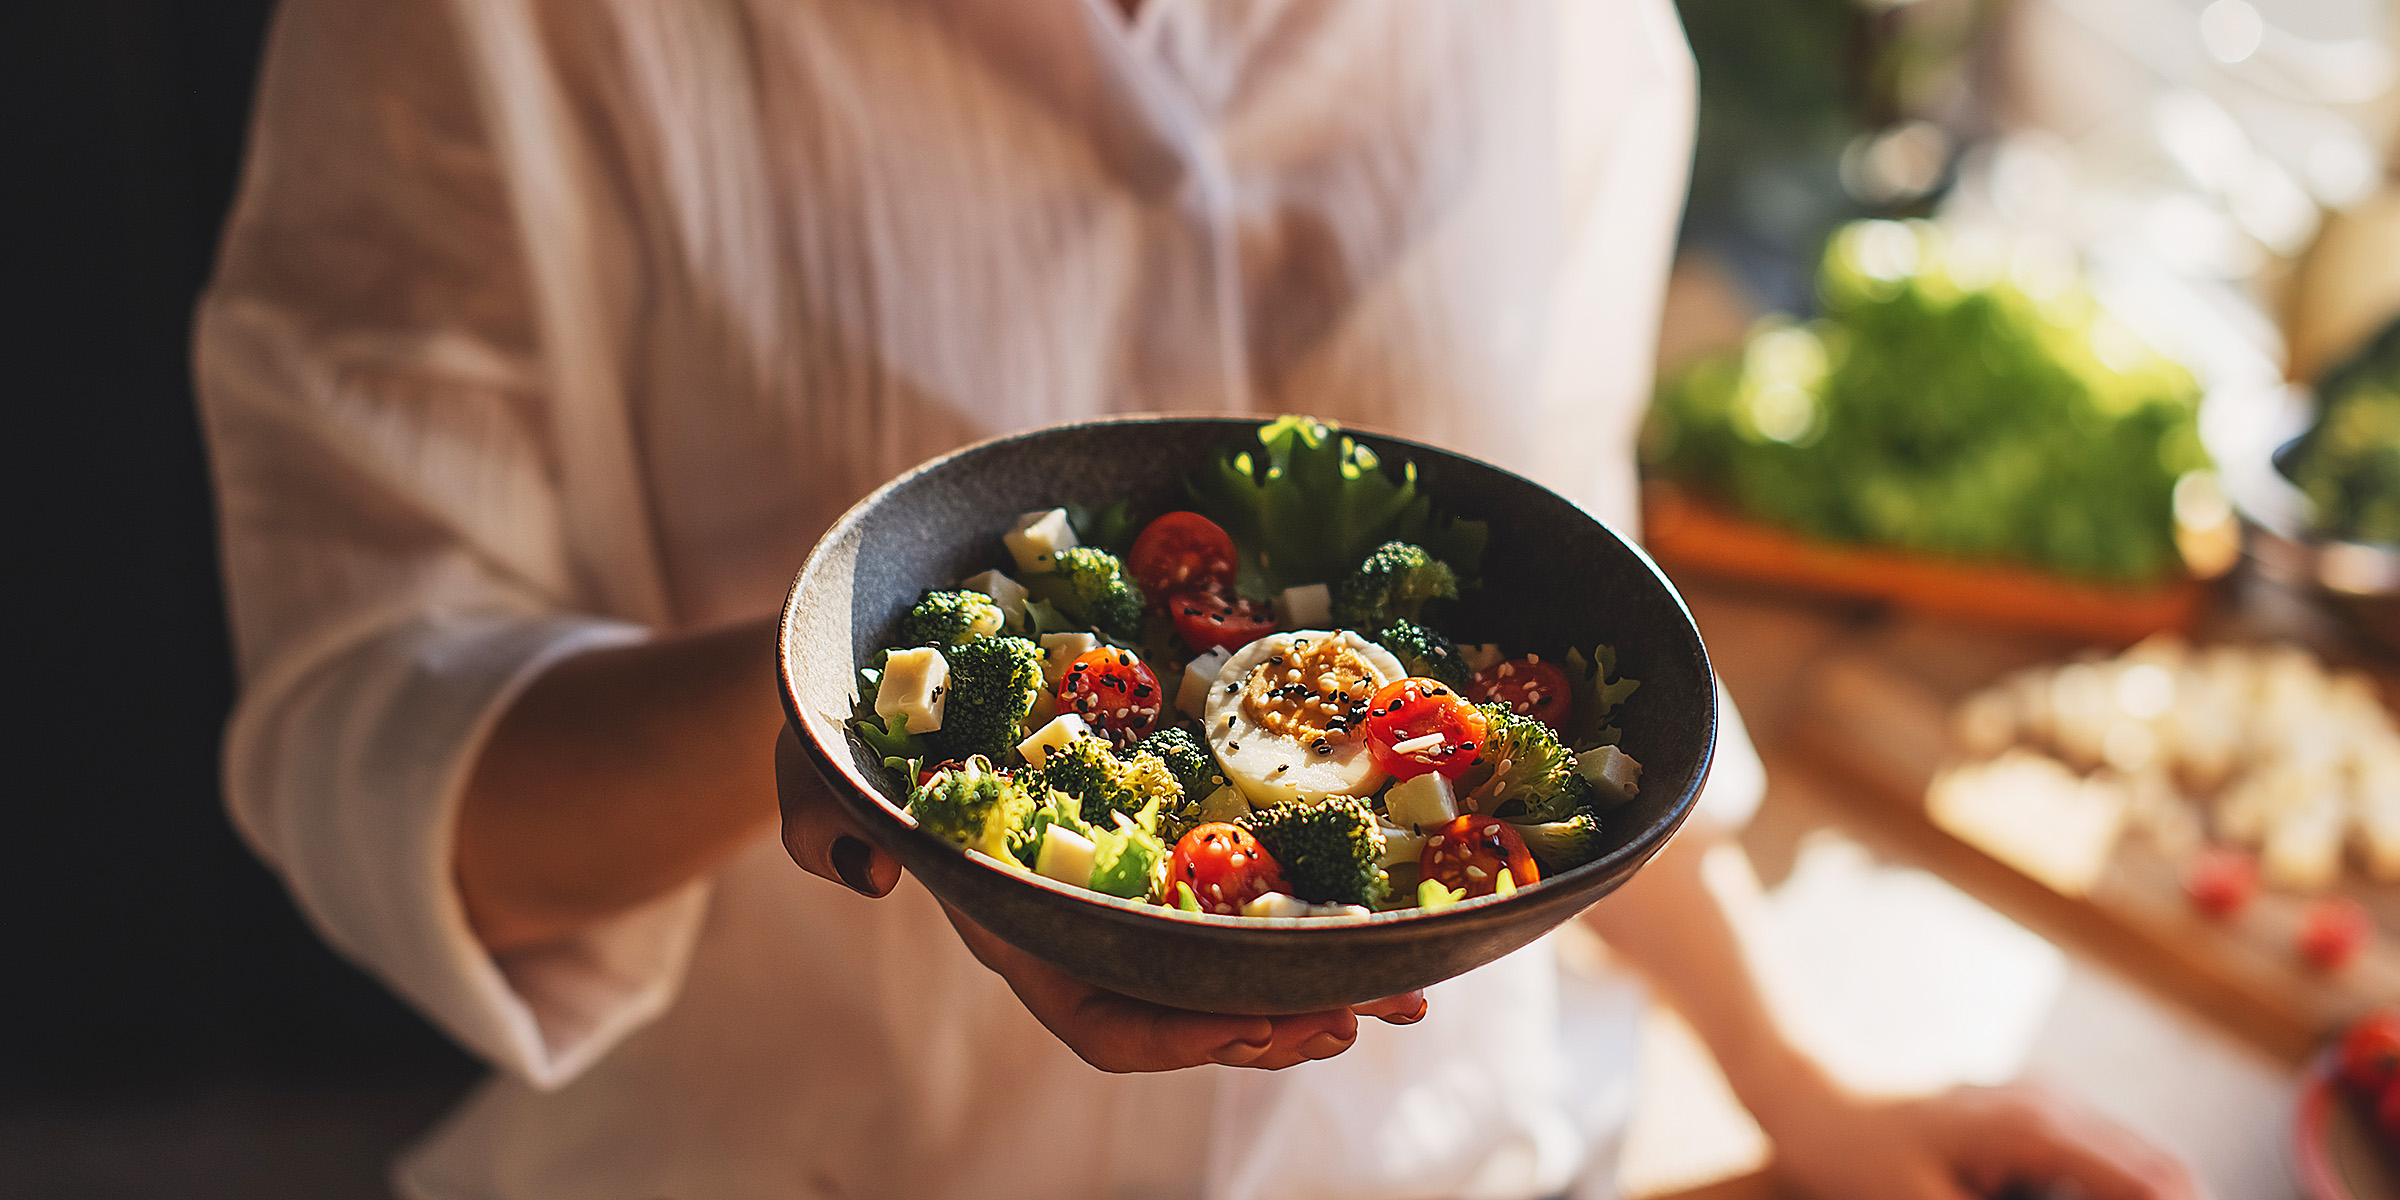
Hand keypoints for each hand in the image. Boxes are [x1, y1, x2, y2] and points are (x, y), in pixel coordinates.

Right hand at [772, 725, 1428, 1071]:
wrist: (893, 688)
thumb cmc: (851, 742)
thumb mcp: (815, 769)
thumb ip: (820, 819)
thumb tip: (859, 872)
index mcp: (1017, 928)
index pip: (1097, 1019)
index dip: (1177, 1035)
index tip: (1255, 1017)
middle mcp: (1087, 925)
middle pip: (1196, 1008)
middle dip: (1281, 1021)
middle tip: (1364, 1012)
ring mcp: (1135, 885)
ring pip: (1242, 962)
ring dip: (1323, 982)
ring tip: (1406, 989)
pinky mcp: (1174, 834)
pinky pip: (1256, 890)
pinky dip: (1321, 911)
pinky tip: (1389, 913)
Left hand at [1766, 1081, 2203, 1199]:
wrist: (1813, 1095)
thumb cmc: (1858, 1156)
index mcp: (2035, 1127)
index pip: (2150, 1181)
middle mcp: (2052, 1103)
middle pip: (2159, 1168)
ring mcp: (2043, 1100)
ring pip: (2136, 1159)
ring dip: (2151, 1196)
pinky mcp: (2030, 1110)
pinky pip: (2099, 1154)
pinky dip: (2118, 1188)